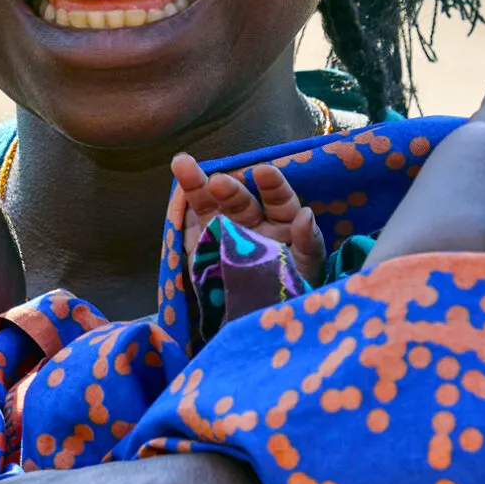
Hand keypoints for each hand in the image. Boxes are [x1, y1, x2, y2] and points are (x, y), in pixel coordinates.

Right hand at [170, 152, 323, 281]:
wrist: (259, 319)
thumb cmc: (292, 291)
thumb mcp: (308, 268)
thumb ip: (308, 241)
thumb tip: (306, 213)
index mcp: (281, 223)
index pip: (278, 199)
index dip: (271, 185)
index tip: (263, 172)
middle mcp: (252, 222)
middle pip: (239, 199)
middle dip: (229, 189)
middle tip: (217, 182)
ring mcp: (223, 233)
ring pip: (210, 205)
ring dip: (196, 186)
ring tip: (181, 164)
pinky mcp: (202, 248)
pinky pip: (191, 227)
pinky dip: (182, 211)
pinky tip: (176, 194)